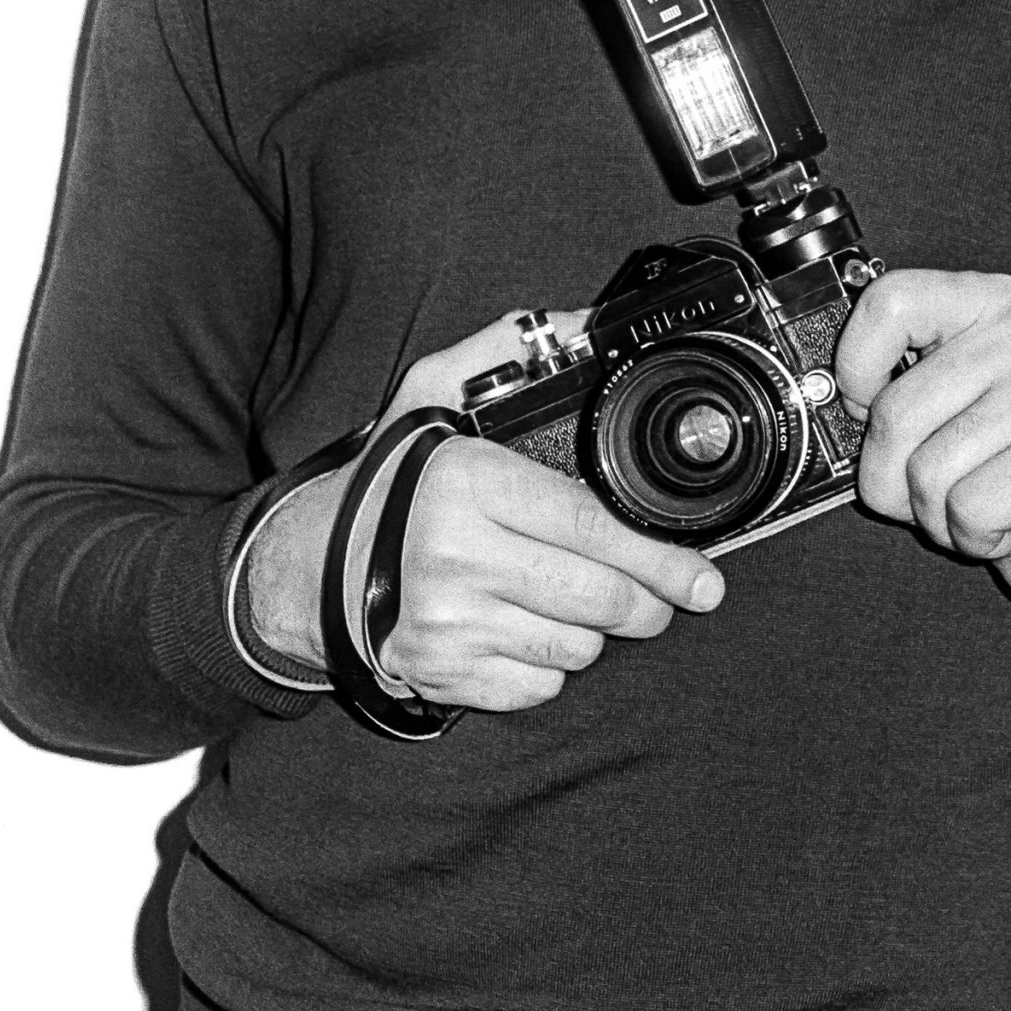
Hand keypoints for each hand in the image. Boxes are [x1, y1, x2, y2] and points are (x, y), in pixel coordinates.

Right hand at [247, 311, 725, 711]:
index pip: (593, 529)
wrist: (306, 565)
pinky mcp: (443, 675)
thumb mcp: (433, 391)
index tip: (703, 577)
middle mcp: (456, 558)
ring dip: (593, 631)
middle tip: (659, 595)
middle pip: (599, 600)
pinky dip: (548, 665)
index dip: (659, 558)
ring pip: (577, 648)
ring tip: (571, 599)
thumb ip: (506, 350)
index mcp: (467, 483)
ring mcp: (448, 625)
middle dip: (647, 602)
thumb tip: (584, 324)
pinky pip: (538, 687)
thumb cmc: (391, 477)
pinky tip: (525, 629)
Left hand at [834, 269, 1010, 614]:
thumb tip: (833, 400)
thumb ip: (896, 386)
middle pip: (894, 409)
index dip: (856, 367)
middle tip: (937, 486)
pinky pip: (969, 507)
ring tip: (981, 502)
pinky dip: (975, 535)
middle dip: (893, 477)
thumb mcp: (944, 406)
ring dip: (938, 513)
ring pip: (927, 469)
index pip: (890, 302)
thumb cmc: (1006, 468)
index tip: (866, 406)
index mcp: (986, 301)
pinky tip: (1010, 522)